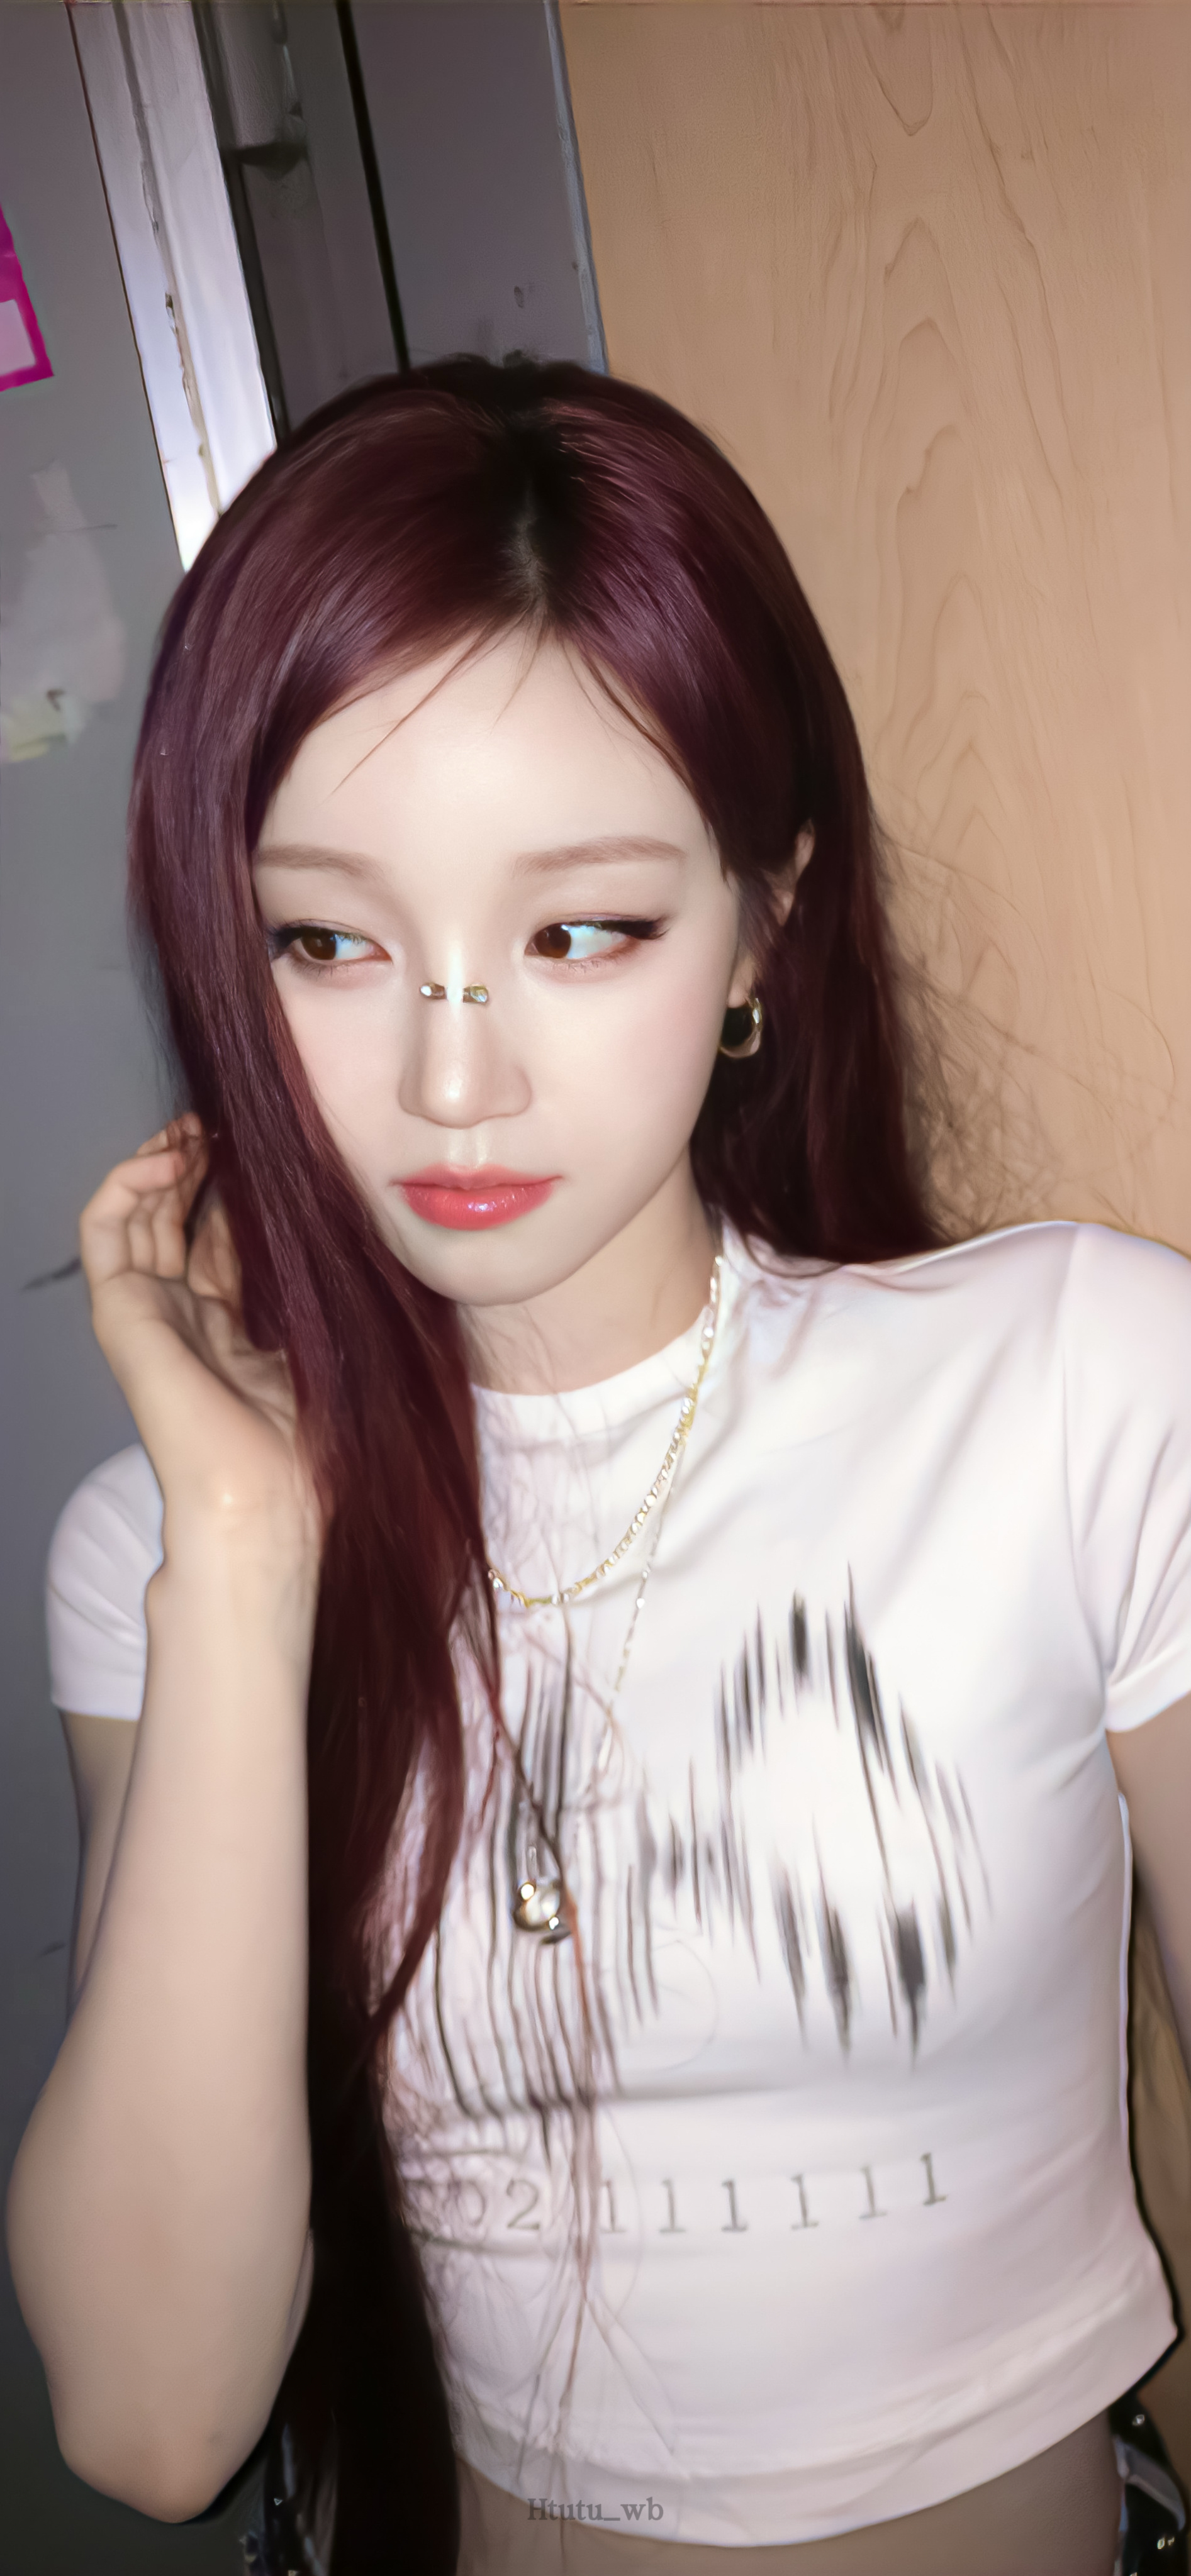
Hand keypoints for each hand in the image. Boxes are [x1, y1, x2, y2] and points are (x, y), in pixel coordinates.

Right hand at [80, 1116, 319, 1558]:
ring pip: (136, 1217)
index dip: (236, 1189)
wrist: (265, 1497)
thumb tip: (329, 1216)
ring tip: (194, 1128)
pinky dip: (125, 1185)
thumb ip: (308, 1282)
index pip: (220, 1238)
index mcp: (229, 1328)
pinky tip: (165, 1157)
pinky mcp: (120, 1314)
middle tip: (224, 1124)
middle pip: (175, 1220)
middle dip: (196, 1165)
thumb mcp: (320, 1340)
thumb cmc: (307, 1442)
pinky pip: (103, 1232)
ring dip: (160, 1164)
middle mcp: (183, 1317)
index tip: (266, 1148)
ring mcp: (147, 1314)